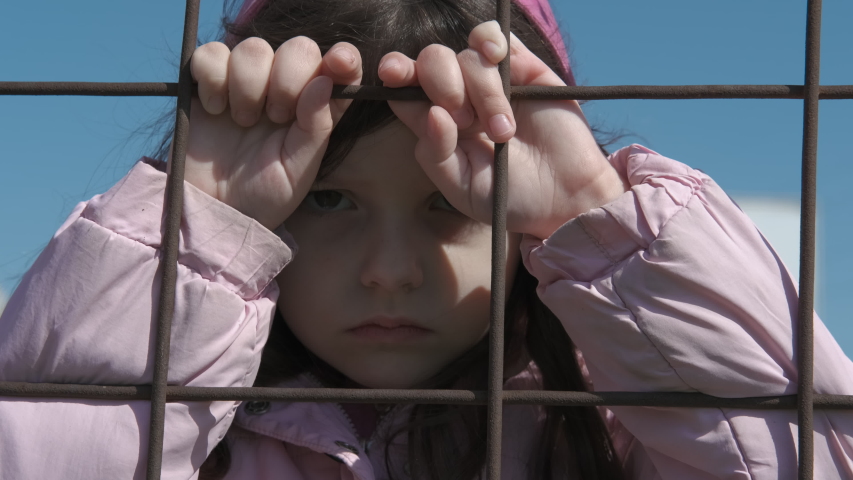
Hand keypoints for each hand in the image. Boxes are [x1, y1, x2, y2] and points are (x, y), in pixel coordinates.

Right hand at [181, 37, 362, 229]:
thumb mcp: (299, 169)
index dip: (343, 59)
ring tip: (244, 122)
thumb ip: (316, 127)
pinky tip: (215, 110)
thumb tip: (325, 80)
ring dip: (248, 86)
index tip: (340, 64)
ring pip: (254, 48)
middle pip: (298, 47)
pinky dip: (213, 80)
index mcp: (314, 105)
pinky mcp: (207, 80)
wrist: (216, 210)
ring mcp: (245, 80)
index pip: (338, 66)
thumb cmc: (263, 195)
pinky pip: (210, 54)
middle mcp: (283, 86)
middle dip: (288, 79)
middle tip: (276, 117)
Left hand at [378, 22, 627, 238]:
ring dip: (483, 93)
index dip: (396, 75)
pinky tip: (497, 57)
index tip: (393, 74)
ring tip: (503, 131)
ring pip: (466, 56)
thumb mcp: (463, 188)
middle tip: (467, 123)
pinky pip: (494, 37)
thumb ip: (436, 155)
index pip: (405, 89)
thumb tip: (431, 113)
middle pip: (432, 62)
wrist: (564, 199)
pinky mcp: (524, 69)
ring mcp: (491, 82)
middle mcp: (460, 98)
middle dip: (443, 86)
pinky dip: (490, 40)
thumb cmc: (511, 198)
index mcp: (439, 124)